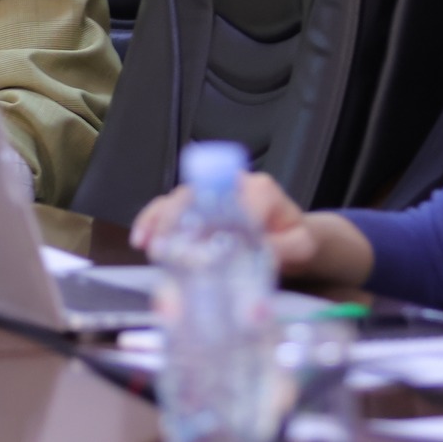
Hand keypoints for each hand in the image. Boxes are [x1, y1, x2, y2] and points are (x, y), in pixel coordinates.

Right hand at [131, 171, 317, 272]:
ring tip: (151, 244)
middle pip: (195, 195)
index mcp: (258, 189)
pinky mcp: (192, 208)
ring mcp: (206, 195)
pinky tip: (142, 239)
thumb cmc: (295, 239)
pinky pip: (165, 209)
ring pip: (175, 200)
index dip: (216, 217)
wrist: (290, 240)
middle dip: (179, 221)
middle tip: (171, 248)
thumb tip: (262, 256)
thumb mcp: (300, 245)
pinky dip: (151, 222)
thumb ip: (284, 249)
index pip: (231, 198)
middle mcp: (227, 185)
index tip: (207, 240)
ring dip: (159, 222)